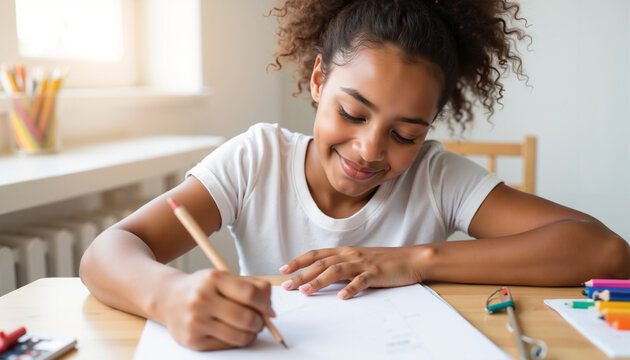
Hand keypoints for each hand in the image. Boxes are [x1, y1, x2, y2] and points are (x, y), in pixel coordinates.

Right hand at [156, 269, 274, 350]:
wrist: (168, 298)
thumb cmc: (203, 288)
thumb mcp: (224, 277)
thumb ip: (251, 287)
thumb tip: (271, 312)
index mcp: (213, 279)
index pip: (251, 294)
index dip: (266, 303)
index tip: (268, 308)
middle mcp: (202, 299)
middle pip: (247, 318)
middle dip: (260, 322)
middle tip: (260, 321)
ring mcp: (196, 321)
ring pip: (240, 336)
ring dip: (251, 334)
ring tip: (248, 328)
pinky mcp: (193, 340)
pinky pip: (227, 346)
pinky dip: (236, 341)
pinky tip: (232, 332)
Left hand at [278, 246, 422, 299]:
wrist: (410, 259)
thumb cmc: (383, 262)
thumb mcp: (358, 260)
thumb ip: (341, 265)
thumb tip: (320, 275)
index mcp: (344, 251)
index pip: (316, 254)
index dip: (299, 261)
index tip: (283, 269)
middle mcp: (350, 255)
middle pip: (321, 263)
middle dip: (301, 274)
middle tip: (287, 286)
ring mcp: (362, 263)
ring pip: (335, 271)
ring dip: (319, 281)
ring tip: (306, 291)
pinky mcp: (375, 273)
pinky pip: (360, 281)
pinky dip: (350, 289)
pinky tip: (341, 297)